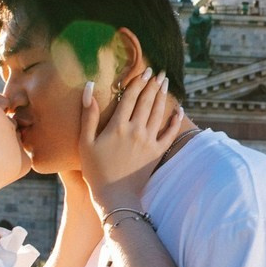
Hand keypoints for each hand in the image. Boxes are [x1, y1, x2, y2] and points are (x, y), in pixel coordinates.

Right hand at [79, 70, 181, 211]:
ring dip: (163, 96)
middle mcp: (136, 130)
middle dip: (153, 84)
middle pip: (147, 101)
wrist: (115, 196)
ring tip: (165, 84)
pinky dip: (176, 120)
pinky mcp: (157, 152)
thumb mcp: (86, 142)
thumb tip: (89, 88)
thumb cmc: (96, 170)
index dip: (138, 82)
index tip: (145, 71)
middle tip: (159, 72)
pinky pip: (170, 133)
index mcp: (118, 126)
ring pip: (159, 113)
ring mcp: (149, 141)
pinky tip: (179, 110)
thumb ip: (88, 115)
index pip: (130, 97)